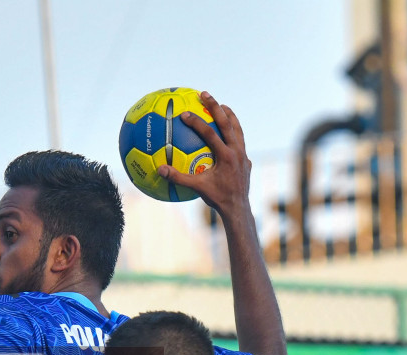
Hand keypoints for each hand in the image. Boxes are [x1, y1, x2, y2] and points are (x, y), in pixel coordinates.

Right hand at [157, 92, 251, 219]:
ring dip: (229, 115)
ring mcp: (244, 155)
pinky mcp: (246, 160)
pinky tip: (227, 130)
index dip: (196, 122)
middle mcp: (237, 152)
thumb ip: (178, 177)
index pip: (210, 133)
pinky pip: (240, 140)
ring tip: (221, 105)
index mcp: (226, 156)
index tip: (184, 113)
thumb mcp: (197, 188)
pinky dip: (233, 131)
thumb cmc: (217, 199)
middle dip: (215, 106)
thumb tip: (160, 169)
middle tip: (204, 94)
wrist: (238, 209)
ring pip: (238, 129)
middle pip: (227, 123)